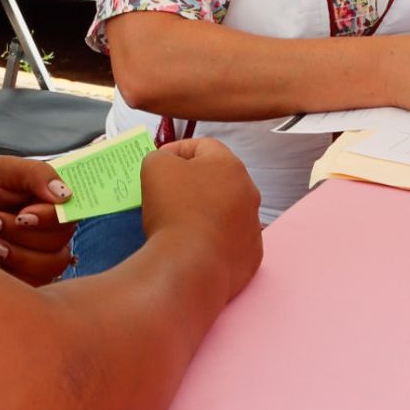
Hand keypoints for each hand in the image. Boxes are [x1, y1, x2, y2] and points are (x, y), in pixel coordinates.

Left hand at [0, 156, 74, 286]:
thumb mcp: (0, 170)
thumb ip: (36, 174)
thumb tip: (66, 194)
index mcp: (47, 202)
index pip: (71, 214)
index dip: (52, 218)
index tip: (23, 214)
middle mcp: (46, 230)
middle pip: (61, 242)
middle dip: (25, 234)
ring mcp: (34, 257)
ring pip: (52, 266)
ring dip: (20, 254)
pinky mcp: (20, 280)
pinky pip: (35, 286)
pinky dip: (12, 273)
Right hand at [140, 138, 261, 302]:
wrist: (190, 264)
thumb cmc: (174, 208)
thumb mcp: (155, 166)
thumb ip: (161, 157)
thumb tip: (168, 165)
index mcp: (230, 166)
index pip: (204, 146)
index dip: (178, 150)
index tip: (160, 161)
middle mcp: (249, 193)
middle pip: (219, 179)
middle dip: (195, 182)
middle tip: (169, 192)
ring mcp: (253, 226)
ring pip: (228, 210)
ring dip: (207, 211)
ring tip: (181, 222)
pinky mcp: (251, 256)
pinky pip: (231, 240)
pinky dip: (215, 240)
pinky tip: (195, 246)